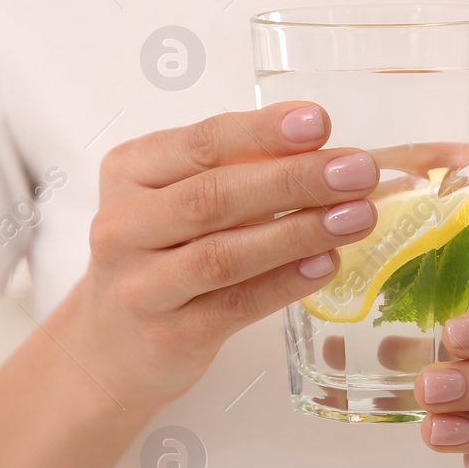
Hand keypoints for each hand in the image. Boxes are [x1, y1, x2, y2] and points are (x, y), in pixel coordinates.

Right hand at [66, 102, 378, 409]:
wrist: (111, 345)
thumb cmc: (161, 256)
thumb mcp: (181, 199)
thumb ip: (238, 171)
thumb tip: (324, 151)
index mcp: (130, 172)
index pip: (201, 143)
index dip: (261, 131)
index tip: (318, 122)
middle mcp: (124, 225)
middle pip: (214, 197)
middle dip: (294, 180)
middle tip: (357, 172)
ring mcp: (141, 285)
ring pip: (224, 254)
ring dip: (298, 232)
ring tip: (357, 217)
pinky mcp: (168, 335)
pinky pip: (234, 305)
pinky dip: (284, 282)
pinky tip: (326, 264)